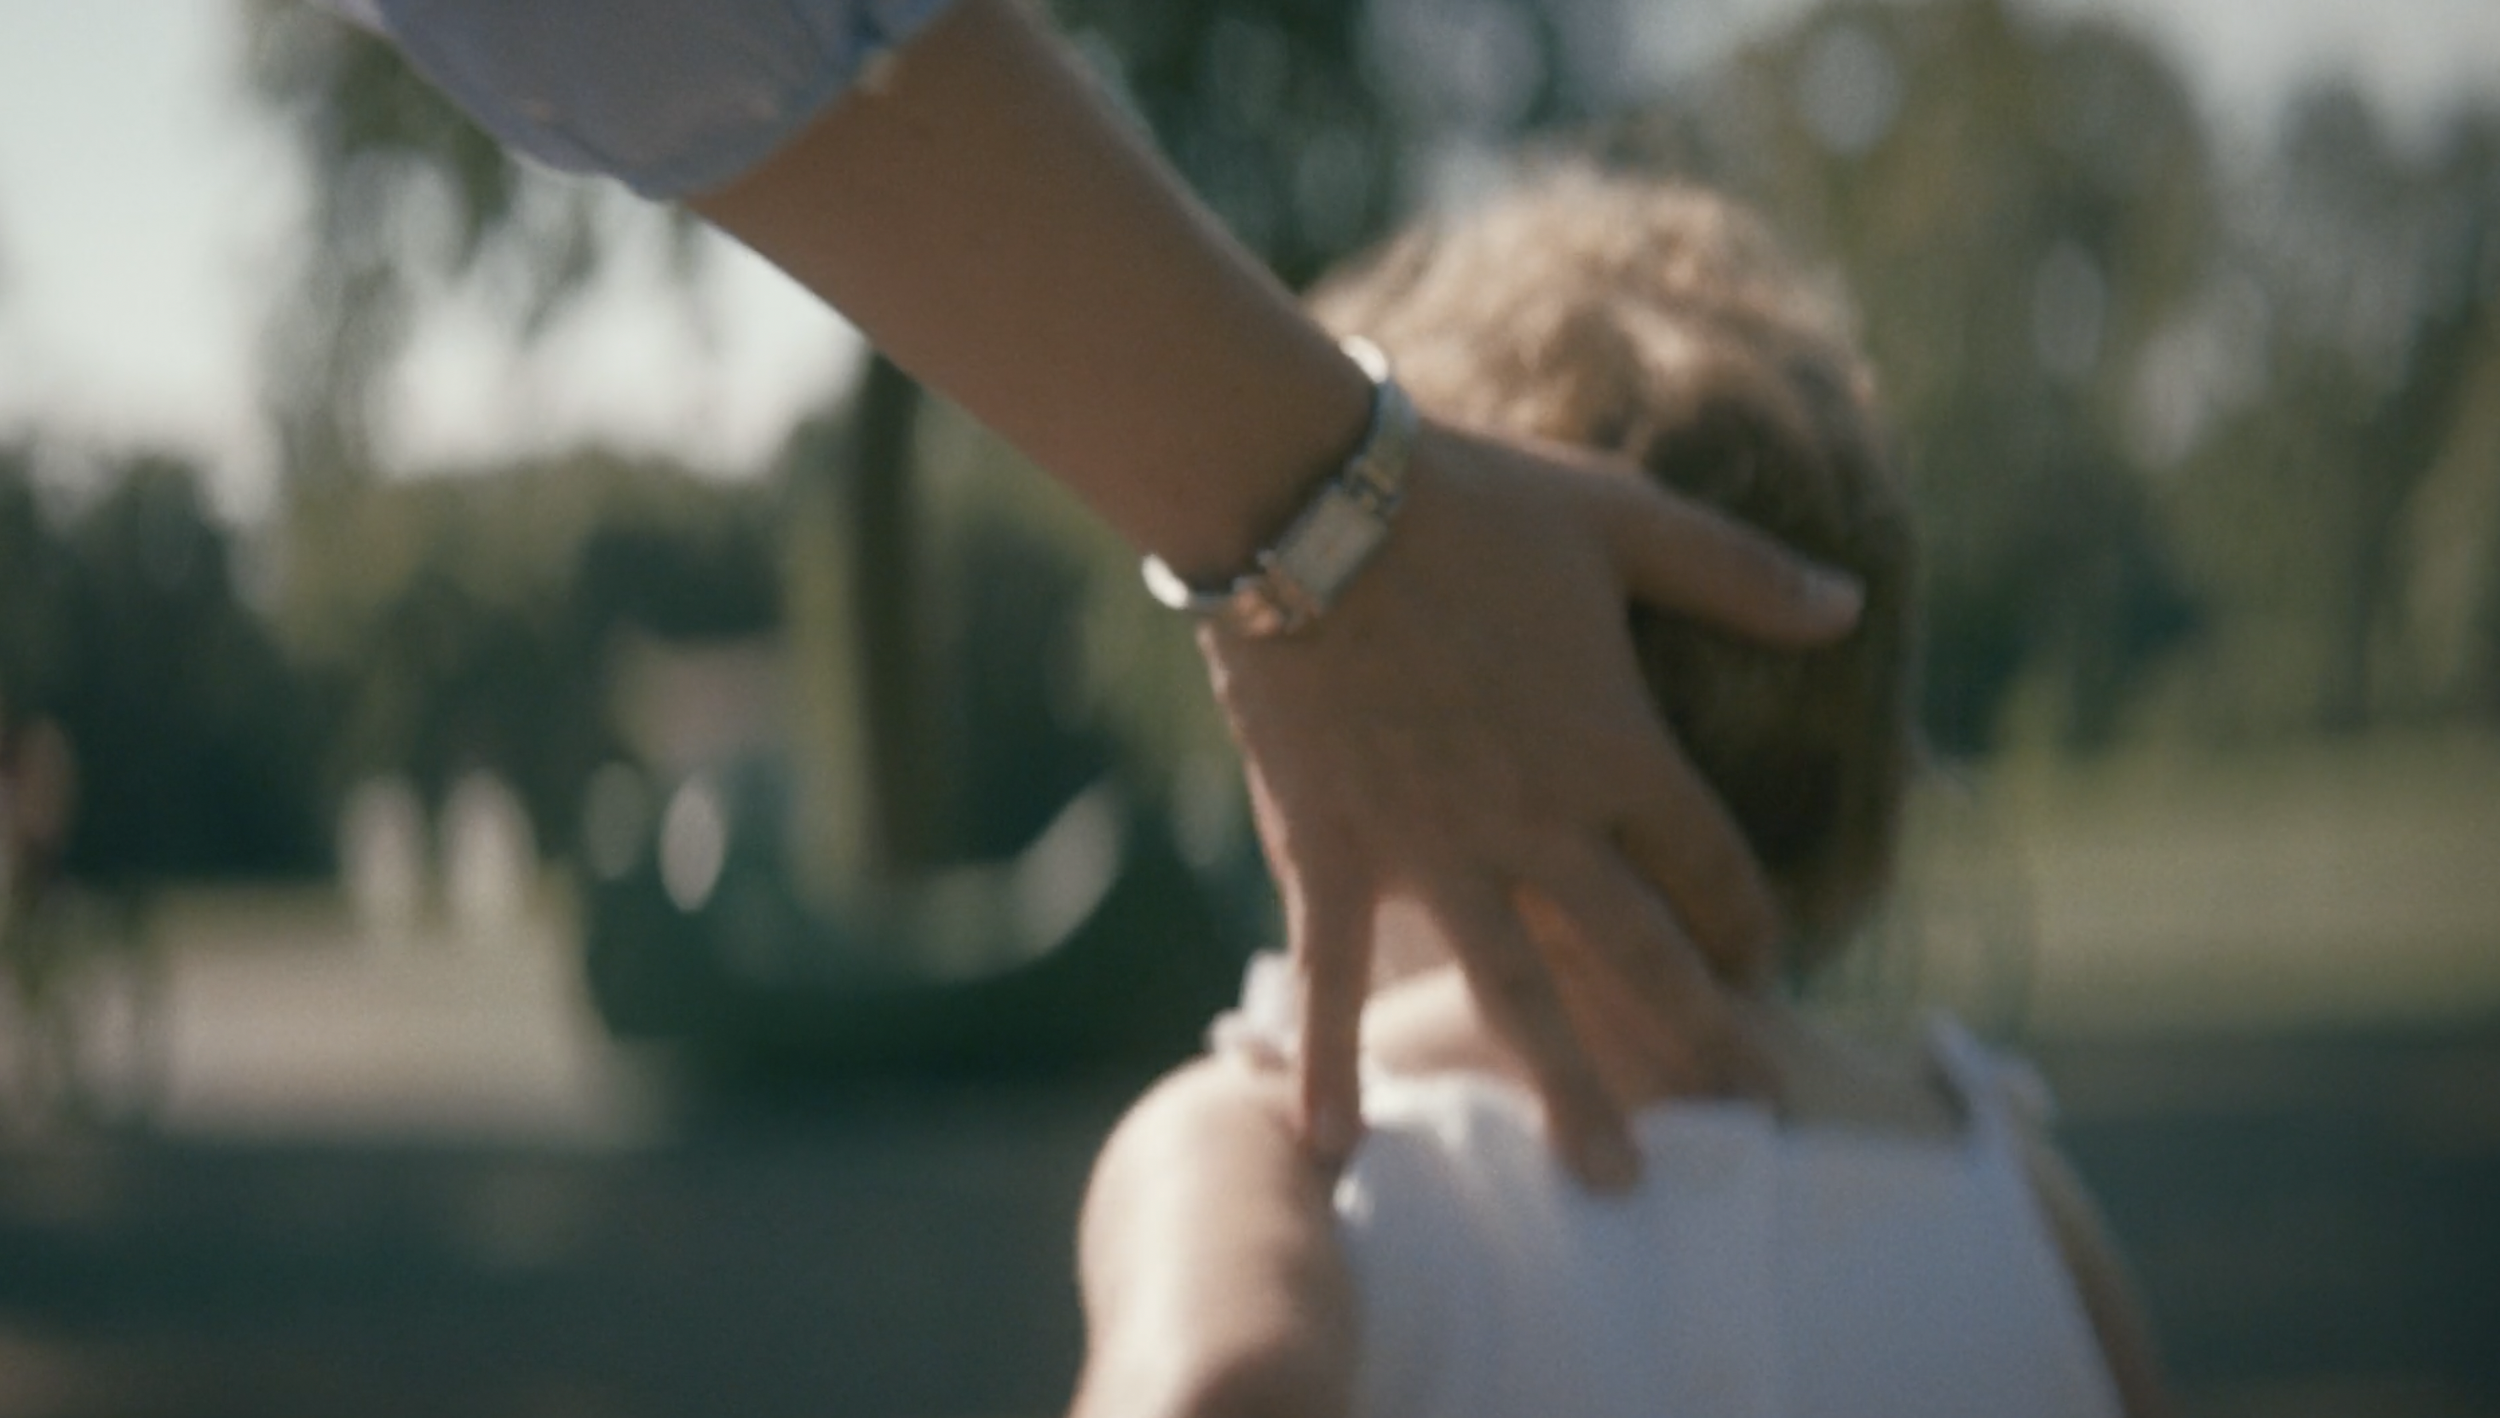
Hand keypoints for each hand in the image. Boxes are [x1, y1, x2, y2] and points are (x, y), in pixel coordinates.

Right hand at [1201, 419, 1862, 1187]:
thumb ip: (1737, 571)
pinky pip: (1333, 978)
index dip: (1749, 920)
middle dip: (1703, 1037)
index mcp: (1617, 745)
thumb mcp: (1620, 520)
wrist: (1308, 505)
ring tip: (1611, 1182)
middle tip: (1746, 1114)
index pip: (1710, 862)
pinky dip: (1330, 1064)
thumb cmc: (1470, 500)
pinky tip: (1331, 1153)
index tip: (1764, 964)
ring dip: (1569, 1089)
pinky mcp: (1335, 853)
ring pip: (1519, 995)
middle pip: (1643, 953)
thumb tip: (1853, 607)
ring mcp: (1434, 850)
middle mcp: (1540, 822)